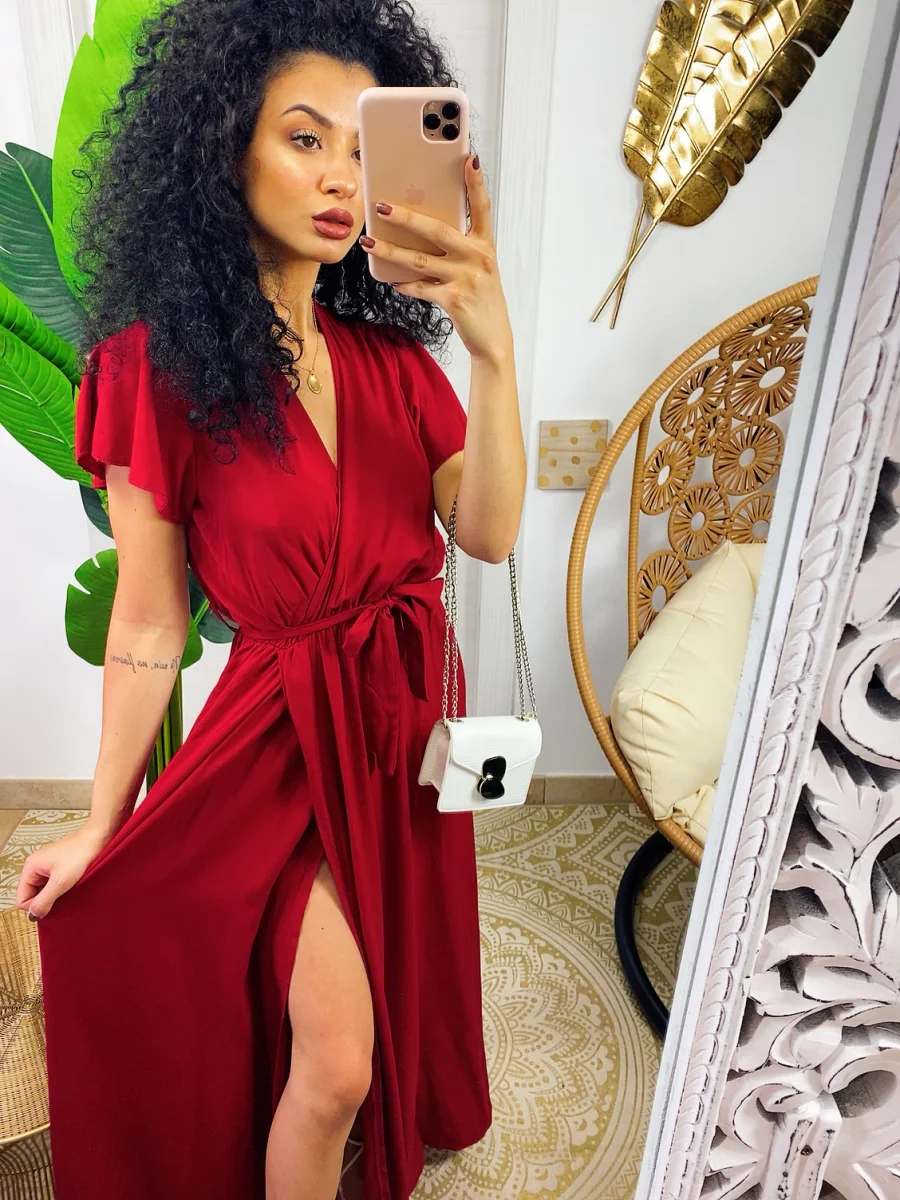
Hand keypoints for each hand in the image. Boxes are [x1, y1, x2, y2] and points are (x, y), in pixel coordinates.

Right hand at [15, 823, 114, 919]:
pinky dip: (62, 888)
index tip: (52, 905)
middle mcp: (36, 866)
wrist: (99, 837)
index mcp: (30, 867)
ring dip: (55, 895)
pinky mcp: (59, 866)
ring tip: (69, 890)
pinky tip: (73, 885)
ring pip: (44, 891)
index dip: (35, 907)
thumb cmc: (80, 854)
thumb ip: (44, 901)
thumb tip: (33, 916)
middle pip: (32, 895)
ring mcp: (48, 866)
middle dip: (46, 901)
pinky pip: (54, 884)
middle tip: (62, 898)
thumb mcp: (60, 882)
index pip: (21, 899)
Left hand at [359, 155, 513, 364]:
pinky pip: (421, 288)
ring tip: (369, 242)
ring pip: (420, 260)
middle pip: (437, 230)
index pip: (482, 207)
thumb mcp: (477, 268)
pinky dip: (405, 285)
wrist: (493, 338)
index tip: (467, 157)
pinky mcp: (454, 299)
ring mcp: (466, 278)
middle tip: (381, 206)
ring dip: (391, 251)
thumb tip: (419, 230)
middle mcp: (478, 258)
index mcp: (484, 245)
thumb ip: (457, 248)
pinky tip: (393, 282)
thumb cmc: (481, 299)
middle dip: (406, 217)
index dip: (476, 183)